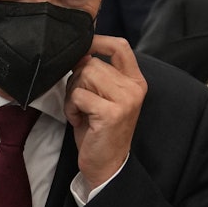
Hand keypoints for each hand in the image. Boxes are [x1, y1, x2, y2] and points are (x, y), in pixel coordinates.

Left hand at [64, 34, 146, 188]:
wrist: (106, 165)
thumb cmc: (99, 130)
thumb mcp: (102, 97)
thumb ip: (97, 74)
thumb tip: (79, 52)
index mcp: (135, 81)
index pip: (120, 46)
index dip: (97, 41)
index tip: (81, 48)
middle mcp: (134, 88)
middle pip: (92, 63)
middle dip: (76, 80)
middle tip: (79, 102)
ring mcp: (126, 100)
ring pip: (84, 76)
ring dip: (73, 94)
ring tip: (81, 112)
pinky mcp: (112, 113)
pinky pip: (79, 96)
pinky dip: (71, 108)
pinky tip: (80, 121)